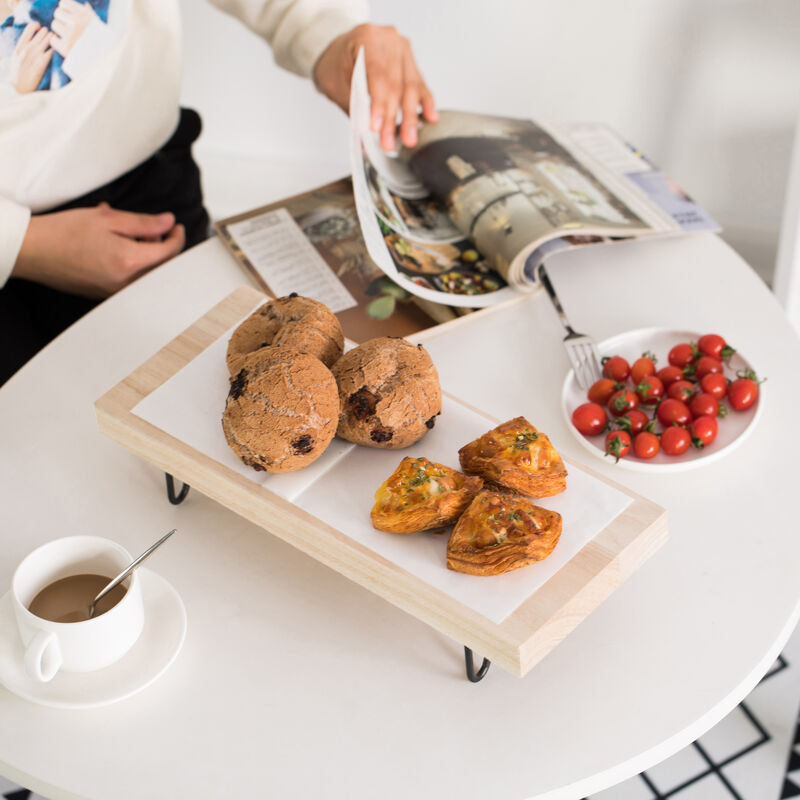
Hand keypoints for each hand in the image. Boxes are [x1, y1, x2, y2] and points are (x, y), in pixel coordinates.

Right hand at [10, 22, 52, 93]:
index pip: (28, 31)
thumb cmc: (19, 75)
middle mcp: (27, 50)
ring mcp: (34, 56)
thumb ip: (22, 50)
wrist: (20, 88)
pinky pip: (51, 52)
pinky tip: (60, 48)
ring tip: (56, 39)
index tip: (39, 26)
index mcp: (19, 48)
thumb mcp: (16, 59)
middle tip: (51, 33)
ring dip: (53, 38)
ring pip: (47, 41)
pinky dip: (56, 49)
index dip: (34, 26)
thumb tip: (31, 43)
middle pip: (39, 35)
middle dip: (47, 32)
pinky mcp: (42, 64)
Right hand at [13, 203, 185, 297]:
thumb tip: (168, 223)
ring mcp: (116, 292)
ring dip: (143, 252)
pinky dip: (130, 262)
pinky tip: (113, 245)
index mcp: (129, 262)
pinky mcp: (106, 295)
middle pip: (160, 266)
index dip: (177, 238)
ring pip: (145, 273)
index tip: (176, 227)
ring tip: (122, 233)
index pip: (169, 253)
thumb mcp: (108, 219)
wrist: (33, 251)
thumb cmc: (64, 232)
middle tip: (144, 228)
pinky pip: (129, 279)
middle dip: (159, 245)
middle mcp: (126, 283)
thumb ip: (144, 223)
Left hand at [50, 0, 98, 57]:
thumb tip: (85, 6)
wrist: (106, 63)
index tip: (69, 18)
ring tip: (67, 37)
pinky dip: (57, 42)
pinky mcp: (66, 47)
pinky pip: (53, 39)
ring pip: (54, 24)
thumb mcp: (99, 26)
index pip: (64, 3)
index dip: (65, 10)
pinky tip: (64, 45)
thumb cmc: (103, 44)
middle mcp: (78, 23)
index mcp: (85, 15)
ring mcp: (71, 35)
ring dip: (59, 30)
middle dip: (61, 20)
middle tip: (68, 29)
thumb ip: (90, 15)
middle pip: (57, 13)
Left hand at [313, 23, 437, 150]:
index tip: (377, 127)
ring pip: (411, 86)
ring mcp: (403, 50)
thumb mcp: (336, 85)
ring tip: (409, 138)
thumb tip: (368, 136)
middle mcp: (389, 40)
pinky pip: (420, 85)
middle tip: (390, 142)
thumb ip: (354, 107)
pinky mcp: (411, 63)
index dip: (379, 104)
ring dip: (410, 116)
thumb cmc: (335, 65)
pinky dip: (425, 103)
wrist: (339, 51)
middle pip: (396, 83)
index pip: (378, 75)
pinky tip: (430, 118)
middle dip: (393, 117)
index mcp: (368, 38)